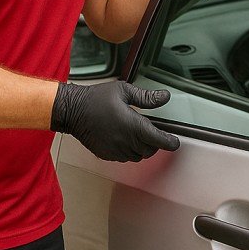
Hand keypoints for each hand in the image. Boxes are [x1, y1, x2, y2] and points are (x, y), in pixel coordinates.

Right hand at [50, 81, 179, 161]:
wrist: (73, 110)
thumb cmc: (96, 99)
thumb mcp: (124, 91)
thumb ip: (146, 97)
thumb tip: (164, 97)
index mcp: (133, 125)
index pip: (159, 140)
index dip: (170, 142)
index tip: (175, 142)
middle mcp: (125, 141)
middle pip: (150, 150)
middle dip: (155, 143)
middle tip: (153, 133)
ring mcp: (115, 150)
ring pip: (138, 156)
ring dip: (142, 148)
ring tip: (138, 134)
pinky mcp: (106, 154)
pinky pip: (124, 158)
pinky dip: (129, 151)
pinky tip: (124, 139)